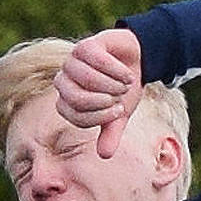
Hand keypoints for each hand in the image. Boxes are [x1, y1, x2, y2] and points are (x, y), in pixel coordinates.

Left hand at [54, 27, 145, 159]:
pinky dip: (117, 70)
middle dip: (104, 101)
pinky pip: (97, 60)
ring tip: (126, 84)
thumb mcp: (119, 115)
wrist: (136, 61)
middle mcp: (64, 80)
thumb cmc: (123, 89)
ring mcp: (72, 61)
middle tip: (120, 98)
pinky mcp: (86, 45)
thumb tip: (104, 155)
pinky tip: (127, 74)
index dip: (100, 117)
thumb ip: (110, 134)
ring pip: (87, 77)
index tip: (119, 111)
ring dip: (113, 84)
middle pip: (76, 97)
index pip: (76, 116)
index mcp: (68, 100)